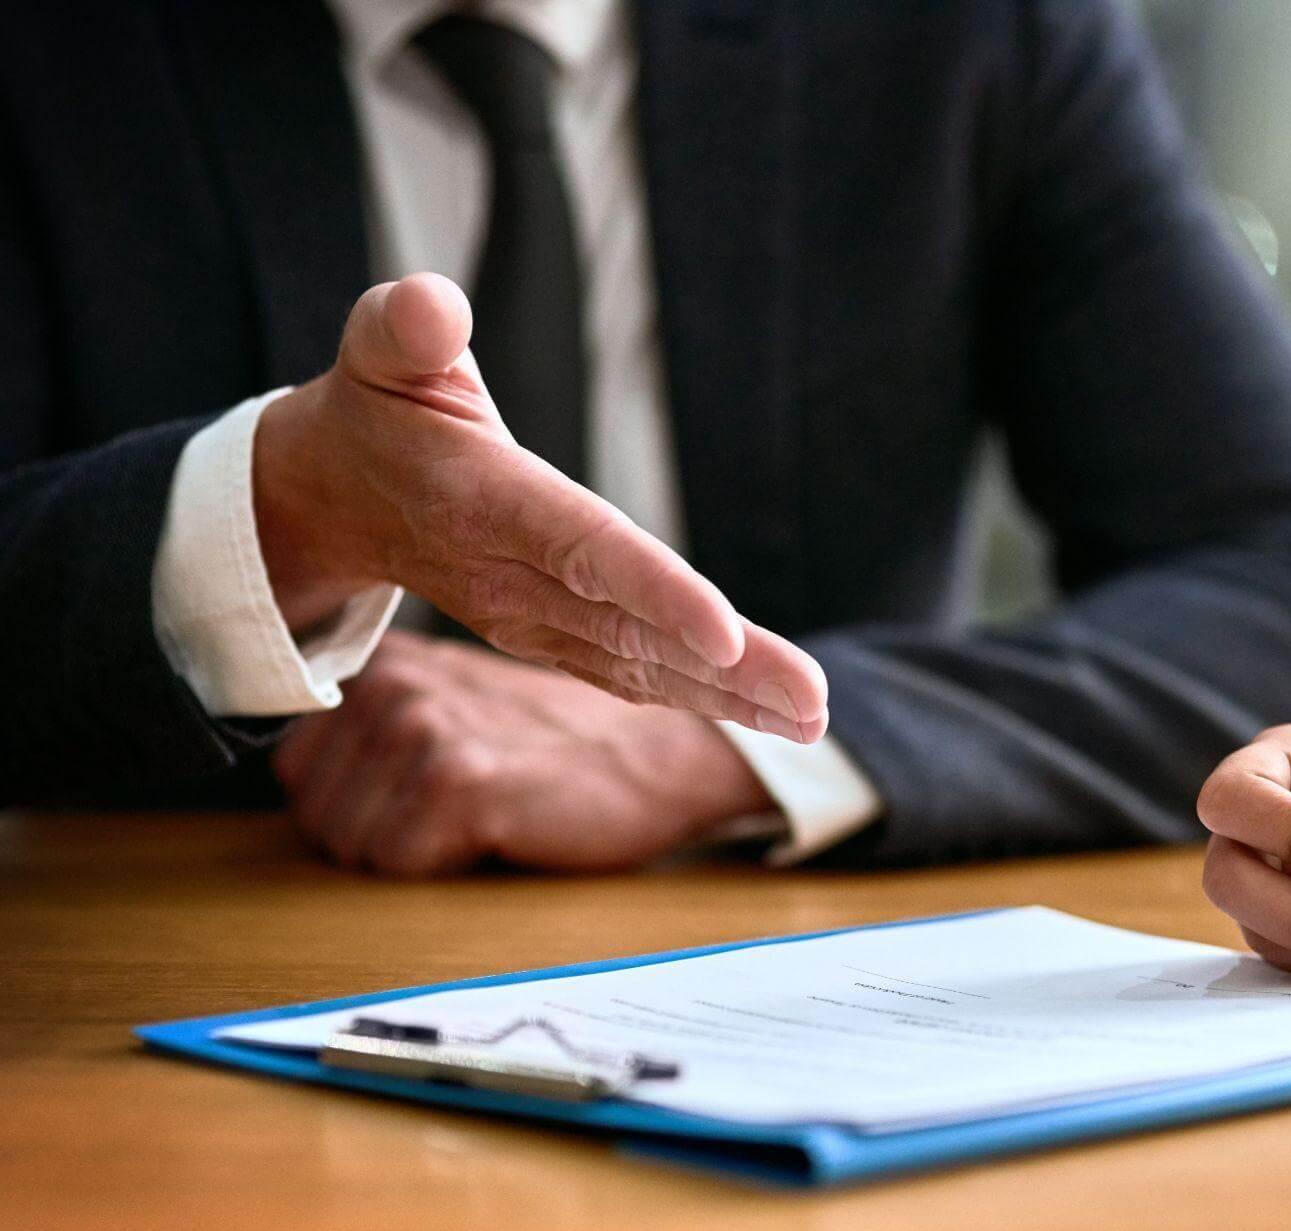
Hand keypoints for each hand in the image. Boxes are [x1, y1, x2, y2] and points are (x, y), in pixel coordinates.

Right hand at [252, 273, 826, 742]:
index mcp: (486, 503)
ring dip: (731, 697)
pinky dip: (698, 697)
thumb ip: (406, 326)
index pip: (583, 549)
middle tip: (813, 700)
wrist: (330, 499)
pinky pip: (629, 675)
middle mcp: (511, 577)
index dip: (656, 591)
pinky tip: (766, 714)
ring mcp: (530, 619)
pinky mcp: (548, 637)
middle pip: (634, 628)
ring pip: (642, 665)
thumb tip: (435, 305)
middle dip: (729, 671)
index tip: (728, 634)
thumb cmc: (374, 410)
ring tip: (811, 717)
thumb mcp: (376, 351)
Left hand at [273, 631, 778, 875]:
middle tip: (461, 819)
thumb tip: (309, 790)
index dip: (358, 811)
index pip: (299, 771)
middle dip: (380, 841)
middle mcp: (396, 684)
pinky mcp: (459, 779)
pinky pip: (396, 864)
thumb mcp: (463, 713)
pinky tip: (500, 833)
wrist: (664, 757)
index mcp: (389, 666)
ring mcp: (424, 727)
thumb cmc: (568, 752)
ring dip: (416, 858)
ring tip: (483, 822)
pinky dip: (444, 870)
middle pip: (317, 815)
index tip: (427, 803)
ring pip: (350, 846)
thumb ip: (385, 732)